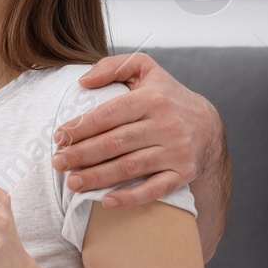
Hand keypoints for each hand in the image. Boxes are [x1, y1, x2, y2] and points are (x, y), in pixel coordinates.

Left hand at [55, 52, 221, 206]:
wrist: (209, 126)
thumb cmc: (166, 97)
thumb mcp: (145, 70)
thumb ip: (113, 66)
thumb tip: (83, 81)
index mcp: (153, 98)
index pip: (108, 114)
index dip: (80, 128)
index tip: (58, 138)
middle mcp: (166, 124)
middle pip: (115, 143)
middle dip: (81, 155)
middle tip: (57, 163)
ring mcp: (177, 150)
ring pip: (130, 167)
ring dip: (97, 178)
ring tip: (72, 183)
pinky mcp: (184, 172)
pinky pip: (155, 189)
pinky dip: (130, 198)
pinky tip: (106, 202)